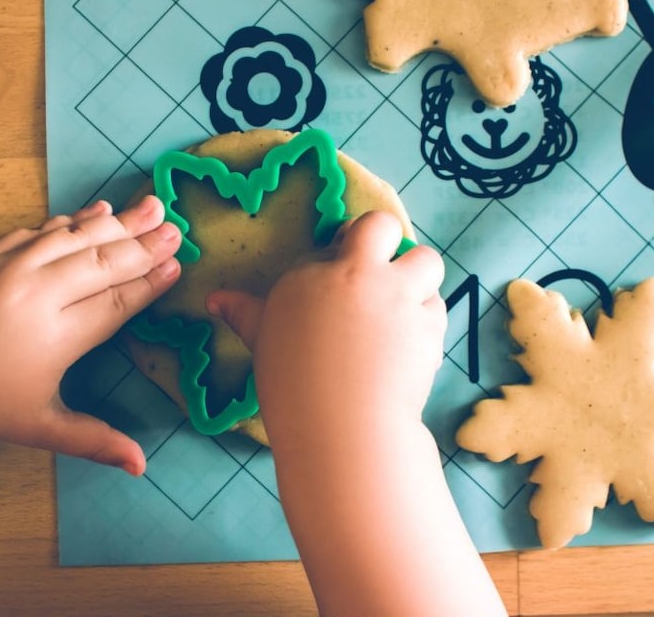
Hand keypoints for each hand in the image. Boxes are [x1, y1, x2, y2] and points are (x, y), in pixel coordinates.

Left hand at [0, 195, 181, 474]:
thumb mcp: (40, 428)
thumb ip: (94, 441)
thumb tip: (142, 466)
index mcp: (54, 337)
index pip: (115, 302)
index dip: (148, 284)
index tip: (176, 266)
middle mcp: (35, 295)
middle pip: (101, 262)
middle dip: (143, 245)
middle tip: (175, 230)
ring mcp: (9, 267)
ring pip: (74, 237)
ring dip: (117, 223)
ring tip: (152, 207)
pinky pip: (41, 229)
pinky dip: (73, 220)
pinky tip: (100, 210)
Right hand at [206, 211, 445, 447]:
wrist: (343, 427)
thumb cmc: (292, 387)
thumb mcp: (262, 342)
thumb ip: (245, 313)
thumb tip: (215, 298)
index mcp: (309, 275)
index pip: (332, 243)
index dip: (340, 259)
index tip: (340, 286)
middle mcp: (355, 274)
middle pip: (381, 225)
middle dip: (385, 239)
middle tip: (380, 273)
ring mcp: (396, 295)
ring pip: (426, 260)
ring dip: (419, 279)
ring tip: (404, 308)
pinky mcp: (427, 322)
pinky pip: (437, 306)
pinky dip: (427, 321)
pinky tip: (409, 346)